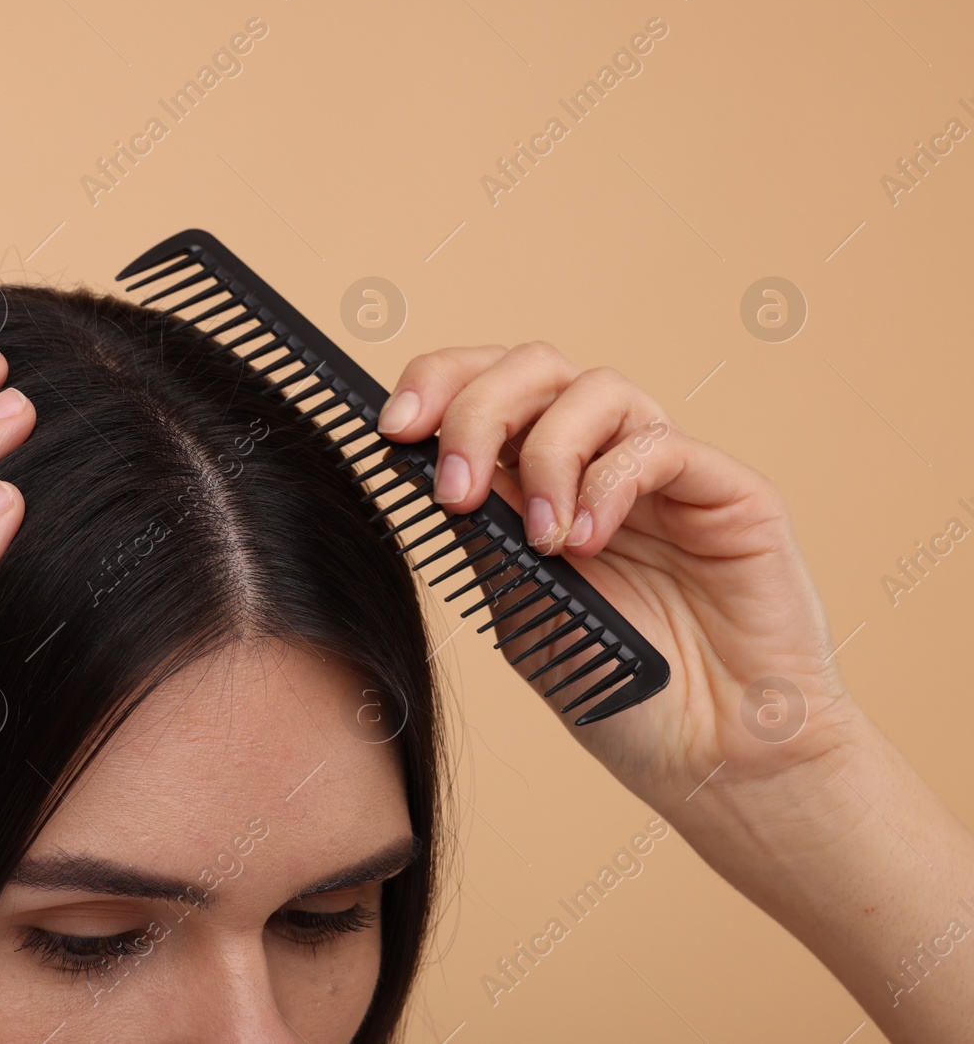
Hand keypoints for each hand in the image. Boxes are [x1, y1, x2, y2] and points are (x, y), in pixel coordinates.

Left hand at [375, 341, 854, 806]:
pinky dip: (608, 484)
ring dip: (546, 454)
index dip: (437, 387)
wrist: (708, 755)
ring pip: (596, 388)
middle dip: (477, 410)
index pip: (485, 389)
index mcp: (540, 479)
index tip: (392, 430)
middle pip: (534, 366)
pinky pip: (658, 444)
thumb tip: (424, 457)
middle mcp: (600, 459)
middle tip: (456, 489)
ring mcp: (664, 470)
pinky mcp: (729, 490)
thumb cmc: (614, 688)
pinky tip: (586, 543)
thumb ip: (482, 529)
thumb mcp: (518, 601)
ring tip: (539, 540)